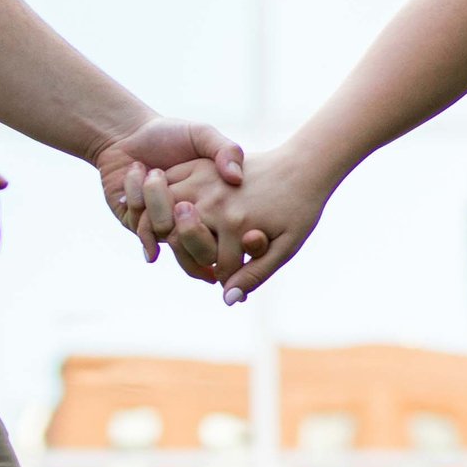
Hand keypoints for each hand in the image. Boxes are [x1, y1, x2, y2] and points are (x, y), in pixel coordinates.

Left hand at [93, 118, 245, 265]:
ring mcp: (164, 225)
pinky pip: (139, 223)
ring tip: (151, 171)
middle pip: (192, 240)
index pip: (224, 233)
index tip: (198, 190)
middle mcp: (191, 220)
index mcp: (215, 205)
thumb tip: (236, 178)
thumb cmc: (171, 133)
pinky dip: (135, 194)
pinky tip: (135, 172)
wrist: (128, 133)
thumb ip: (226, 149)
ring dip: (153, 195)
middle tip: (164, 177)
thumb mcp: (203, 134)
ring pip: (163, 231)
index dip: (216, 219)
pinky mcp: (138, 225)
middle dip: (176, 208)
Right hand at [140, 141, 329, 302]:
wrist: (302, 166)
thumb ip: (256, 274)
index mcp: (236, 225)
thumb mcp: (286, 246)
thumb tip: (227, 299)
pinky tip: (175, 216)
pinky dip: (163, 204)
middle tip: (208, 266)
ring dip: (173, 233)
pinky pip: (168, 187)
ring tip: (191, 245)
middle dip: (194, 260)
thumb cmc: (300, 210)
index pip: (219, 269)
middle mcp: (216, 203)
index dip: (229, 280)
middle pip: (181, 242)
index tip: (238, 279)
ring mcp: (204, 181)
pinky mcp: (199, 167)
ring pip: (167, 215)